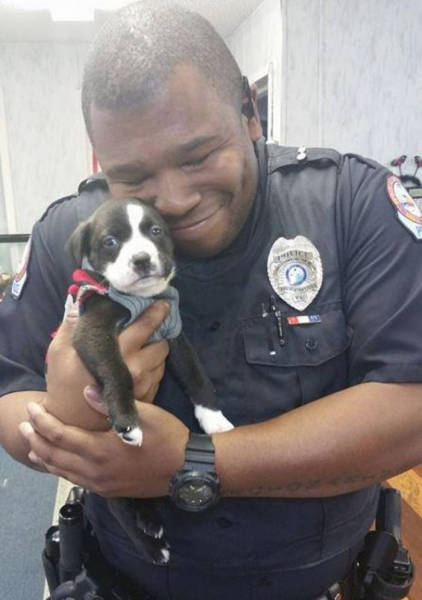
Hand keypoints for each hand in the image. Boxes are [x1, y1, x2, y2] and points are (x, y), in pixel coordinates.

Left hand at [19, 401, 188, 497]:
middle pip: (54, 455)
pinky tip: (57, 463)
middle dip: (36, 439)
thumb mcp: (145, 414)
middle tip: (24, 424)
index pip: (60, 435)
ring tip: (32, 444)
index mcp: (101, 449)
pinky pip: (75, 481)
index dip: (42, 421)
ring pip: (61, 472)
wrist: (186, 469)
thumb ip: (112, 404)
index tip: (33, 407)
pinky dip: (59, 470)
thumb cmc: (167, 437)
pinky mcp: (108, 491)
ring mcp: (101, 484)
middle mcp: (95, 470)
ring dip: (44, 456)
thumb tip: (85, 391)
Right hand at [44, 299, 169, 429]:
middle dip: (158, 333)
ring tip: (143, 347)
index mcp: (119, 353)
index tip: (162, 303)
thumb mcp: (61, 352)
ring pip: (162, 359)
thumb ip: (72, 324)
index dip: (157, 311)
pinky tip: (139, 364)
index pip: (147, 325)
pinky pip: (159, 375)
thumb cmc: (65, 384)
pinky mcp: (148, 397)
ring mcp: (145, 385)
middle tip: (150, 327)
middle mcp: (137, 368)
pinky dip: (153, 367)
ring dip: (155, 350)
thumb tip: (81, 301)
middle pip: (162, 343)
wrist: (73, 422)